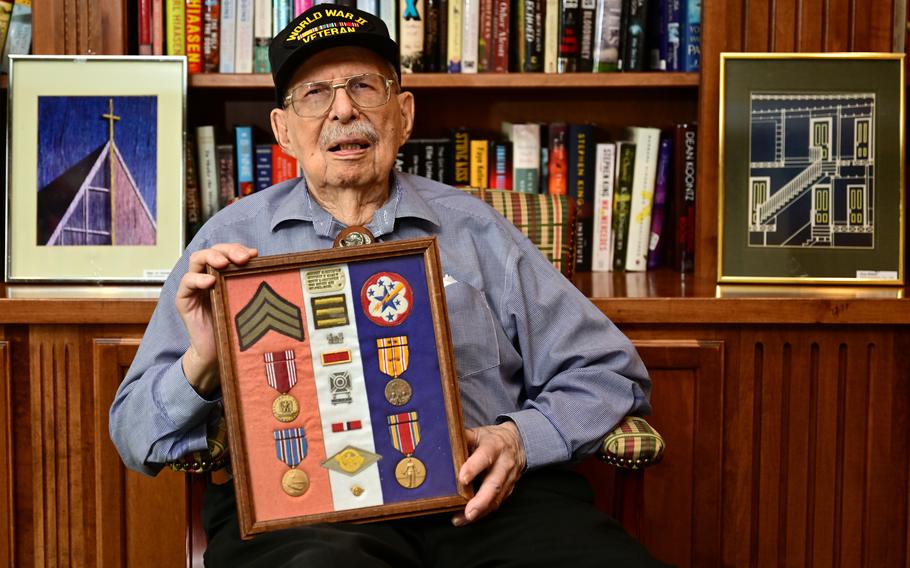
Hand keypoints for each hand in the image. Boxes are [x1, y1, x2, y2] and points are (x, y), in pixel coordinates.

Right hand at [177, 243, 256, 395]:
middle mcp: (206, 276)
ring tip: (224, 264)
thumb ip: (250, 284)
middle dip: (228, 250)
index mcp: (222, 274)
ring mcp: (194, 286)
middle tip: (242, 258)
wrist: (219, 354)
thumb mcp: (246, 302)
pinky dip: (197, 279)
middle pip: (213, 251)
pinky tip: (210, 282)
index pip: (227, 252)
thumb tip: (263, 265)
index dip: (238, 249)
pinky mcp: (184, 300)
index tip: (254, 254)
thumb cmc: (234, 327)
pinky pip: (186, 282)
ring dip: (212, 257)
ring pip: (197, 259)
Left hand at [452, 421, 525, 526]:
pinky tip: (468, 518)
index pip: (485, 456)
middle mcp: (504, 464)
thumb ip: (462, 438)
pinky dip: (482, 513)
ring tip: (464, 518)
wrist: (516, 443)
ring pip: (497, 498)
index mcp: (494, 446)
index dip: (474, 467)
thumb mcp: (478, 434)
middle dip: (481, 500)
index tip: (462, 479)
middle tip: (468, 512)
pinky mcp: (508, 490)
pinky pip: (496, 504)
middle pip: (494, 483)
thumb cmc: (491, 439)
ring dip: (481, 511)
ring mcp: (508, 479)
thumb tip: (442, 441)